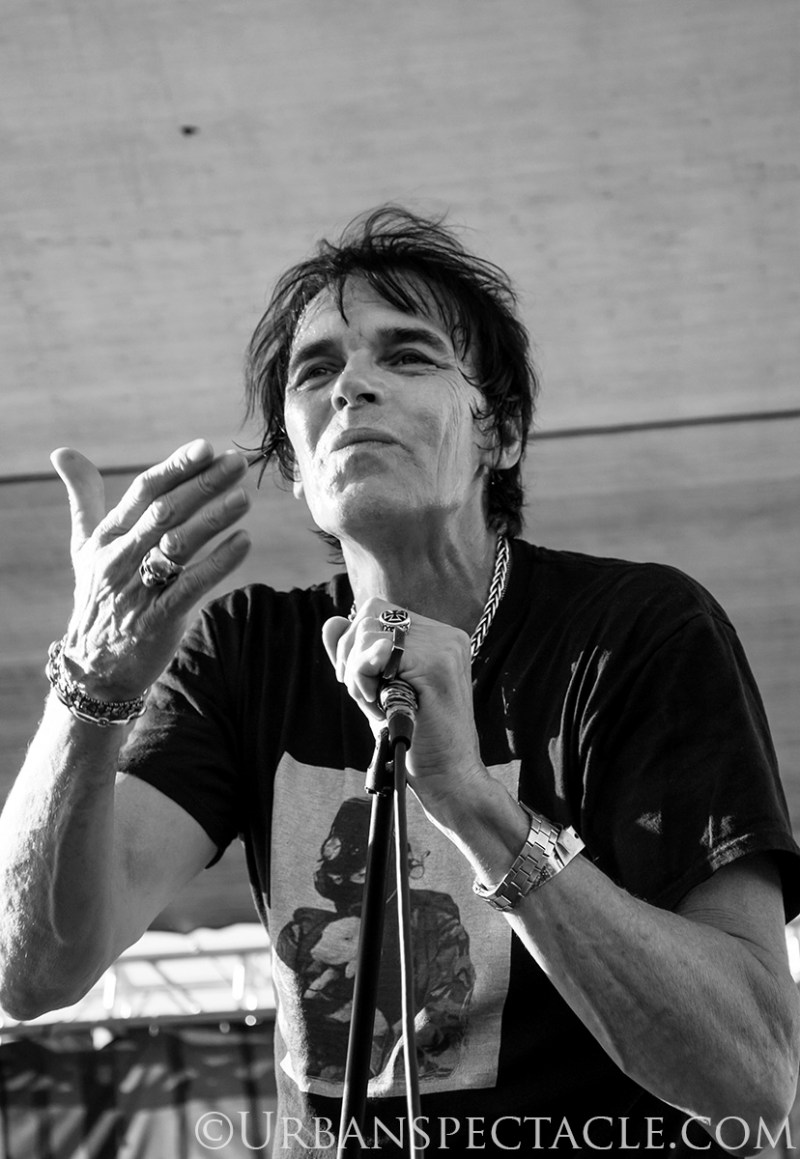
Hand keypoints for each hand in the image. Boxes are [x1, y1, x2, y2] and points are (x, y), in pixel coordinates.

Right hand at [52, 439, 250, 699]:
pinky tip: (243, 542)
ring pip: (178, 545)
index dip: (175, 467)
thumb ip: (84, 498)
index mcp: (107, 536)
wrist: (95, 665)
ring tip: (244, 498)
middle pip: (165, 512)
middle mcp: (120, 558)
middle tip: (236, 464)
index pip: (143, 492)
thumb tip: (63, 452)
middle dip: (202, 485)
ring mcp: (138, 589)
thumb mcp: (85, 546)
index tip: (205, 447)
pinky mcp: (158, 619)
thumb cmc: (98, 596)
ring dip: (213, 519)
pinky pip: (191, 585)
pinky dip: (219, 563)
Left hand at [322, 600, 485, 803]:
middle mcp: (445, 634)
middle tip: (364, 694)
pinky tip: (378, 704)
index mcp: (436, 636)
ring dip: (357, 671)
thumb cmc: (413, 737)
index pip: (377, 611)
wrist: (447, 775)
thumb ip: (354, 656)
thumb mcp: (376, 689)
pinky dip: (364, 677)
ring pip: (370, 630)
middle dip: (350, 654)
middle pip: (370, 613)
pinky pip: (378, 651)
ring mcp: (445, 646)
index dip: (355, 643)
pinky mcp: (438, 665)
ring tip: (375, 702)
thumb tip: (331, 622)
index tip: (361, 681)